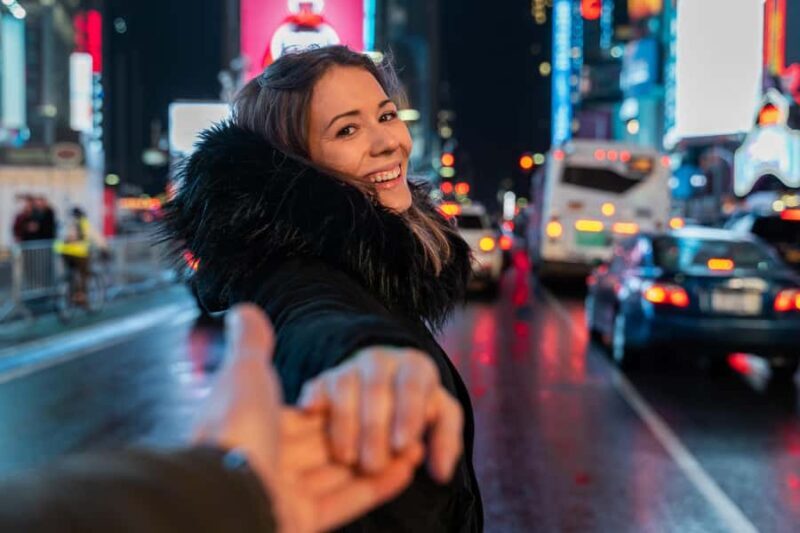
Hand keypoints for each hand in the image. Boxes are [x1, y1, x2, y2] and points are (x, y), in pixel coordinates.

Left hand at [194, 305, 423, 532]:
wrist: (222, 490)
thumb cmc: (235, 426)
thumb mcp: (243, 372)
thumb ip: (252, 343)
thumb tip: (244, 310)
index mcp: (259, 427)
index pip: (310, 416)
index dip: (344, 408)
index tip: (376, 398)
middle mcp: (272, 461)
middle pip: (329, 447)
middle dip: (369, 436)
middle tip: (405, 426)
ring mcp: (287, 494)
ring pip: (341, 476)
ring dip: (380, 461)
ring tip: (415, 447)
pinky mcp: (303, 520)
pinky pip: (346, 502)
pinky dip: (378, 487)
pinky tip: (407, 470)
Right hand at [298, 347, 463, 482]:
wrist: (384, 383)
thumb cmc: (416, 406)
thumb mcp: (440, 417)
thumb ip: (446, 441)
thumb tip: (442, 473)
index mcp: (414, 366)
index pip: (413, 386)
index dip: (407, 415)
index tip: (403, 445)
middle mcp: (381, 361)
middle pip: (376, 389)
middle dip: (374, 429)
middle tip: (374, 465)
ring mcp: (350, 368)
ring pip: (344, 387)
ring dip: (344, 424)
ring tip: (346, 458)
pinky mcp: (323, 379)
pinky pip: (316, 386)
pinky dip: (313, 400)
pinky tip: (312, 417)